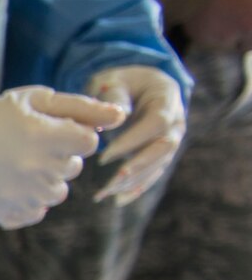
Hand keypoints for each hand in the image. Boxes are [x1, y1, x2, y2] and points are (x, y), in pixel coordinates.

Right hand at [0, 86, 122, 227]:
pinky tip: (8, 185)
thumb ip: (82, 107)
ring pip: (57, 193)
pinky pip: (35, 213)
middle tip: (26, 147)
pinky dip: (26, 201)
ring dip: (44, 180)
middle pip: (73, 169)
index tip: (49, 131)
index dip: (72, 135)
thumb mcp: (37, 100)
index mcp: (50, 137)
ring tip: (16, 166)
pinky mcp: (8, 214)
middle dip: (58, 157)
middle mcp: (40, 169)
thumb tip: (121, 117)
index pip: (89, 143)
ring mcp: (24, 195)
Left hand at [86, 65, 186, 205]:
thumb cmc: (120, 81)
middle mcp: (176, 120)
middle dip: (137, 167)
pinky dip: (138, 187)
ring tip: (105, 194)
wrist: (136, 85)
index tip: (104, 156)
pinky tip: (118, 199)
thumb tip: (117, 118)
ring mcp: (172, 138)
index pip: (157, 122)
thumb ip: (114, 95)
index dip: (133, 141)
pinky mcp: (162, 153)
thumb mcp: (113, 80)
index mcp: (167, 97)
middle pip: (163, 147)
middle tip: (110, 183)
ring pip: (158, 164)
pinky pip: (154, 172)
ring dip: (134, 181)